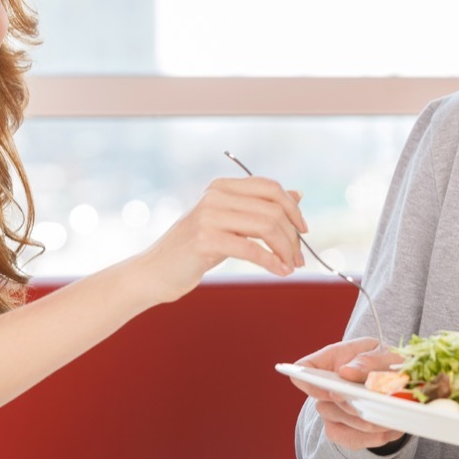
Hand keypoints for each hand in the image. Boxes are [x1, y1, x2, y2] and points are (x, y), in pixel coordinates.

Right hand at [138, 176, 306, 301]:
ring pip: (266, 226)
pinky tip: (280, 271)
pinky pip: (251, 248)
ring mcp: (208, 216)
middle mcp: (215, 196)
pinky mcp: (204, 240)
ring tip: (290, 267)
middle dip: (293, 236)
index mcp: (222, 186)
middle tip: (299, 259)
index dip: (293, 208)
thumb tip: (298, 194)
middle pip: (272, 208)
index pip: (270, 187)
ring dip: (285, 249)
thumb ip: (259, 208)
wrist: (155, 272)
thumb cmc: (194, 249)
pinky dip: (271, 261)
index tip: (303, 231)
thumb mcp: (229, 224)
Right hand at [293, 338, 404, 449]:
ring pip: (337, 425)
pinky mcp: (343, 431)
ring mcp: (331, 411)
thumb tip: (346, 372)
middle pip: (323, 404)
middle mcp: (325, 388)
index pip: (303, 368)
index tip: (333, 391)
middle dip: (348, 407)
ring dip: (363, 424)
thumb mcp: (383, 353)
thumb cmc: (384, 363)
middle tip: (371, 407)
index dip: (310, 382)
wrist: (398, 384)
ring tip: (389, 419)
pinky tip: (389, 429)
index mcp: (330, 360)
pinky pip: (351, 440)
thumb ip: (368, 359)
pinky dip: (371, 438)